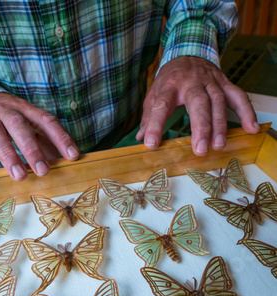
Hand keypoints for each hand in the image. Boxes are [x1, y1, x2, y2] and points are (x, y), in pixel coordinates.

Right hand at [0, 93, 79, 180]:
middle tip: (43, 171)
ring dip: (8, 155)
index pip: (46, 120)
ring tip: (19, 176)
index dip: (60, 137)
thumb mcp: (32, 127)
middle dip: (31, 149)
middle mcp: (8, 112)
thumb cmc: (14, 123)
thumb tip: (67, 164)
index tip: (73, 156)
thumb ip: (47, 143)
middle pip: (19, 125)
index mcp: (27, 110)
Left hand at [136, 56, 259, 155]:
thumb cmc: (170, 79)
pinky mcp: (225, 83)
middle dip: (200, 126)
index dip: (155, 125)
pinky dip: (247, 111)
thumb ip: (149, 116)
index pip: (161, 106)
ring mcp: (210, 82)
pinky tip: (251, 128)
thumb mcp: (155, 94)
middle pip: (198, 103)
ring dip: (220, 124)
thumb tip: (141, 137)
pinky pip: (238, 96)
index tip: (151, 144)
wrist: (189, 51)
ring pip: (218, 101)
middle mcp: (191, 83)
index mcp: (169, 86)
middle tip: (200, 149)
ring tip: (219, 145)